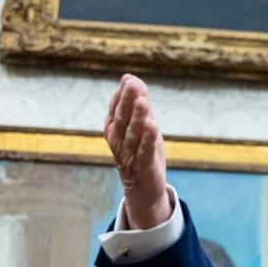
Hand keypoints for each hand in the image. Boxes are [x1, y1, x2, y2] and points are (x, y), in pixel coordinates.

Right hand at [104, 74, 171, 229]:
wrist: (142, 189)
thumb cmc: (141, 153)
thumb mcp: (141, 127)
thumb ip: (138, 104)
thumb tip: (131, 78)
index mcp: (115, 131)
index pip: (116, 110)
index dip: (122, 96)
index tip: (128, 79)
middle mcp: (118, 142)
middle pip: (122, 119)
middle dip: (127, 101)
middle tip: (132, 84)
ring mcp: (129, 156)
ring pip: (132, 134)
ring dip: (137, 117)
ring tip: (143, 100)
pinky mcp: (143, 167)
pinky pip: (144, 151)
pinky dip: (147, 138)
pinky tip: (152, 125)